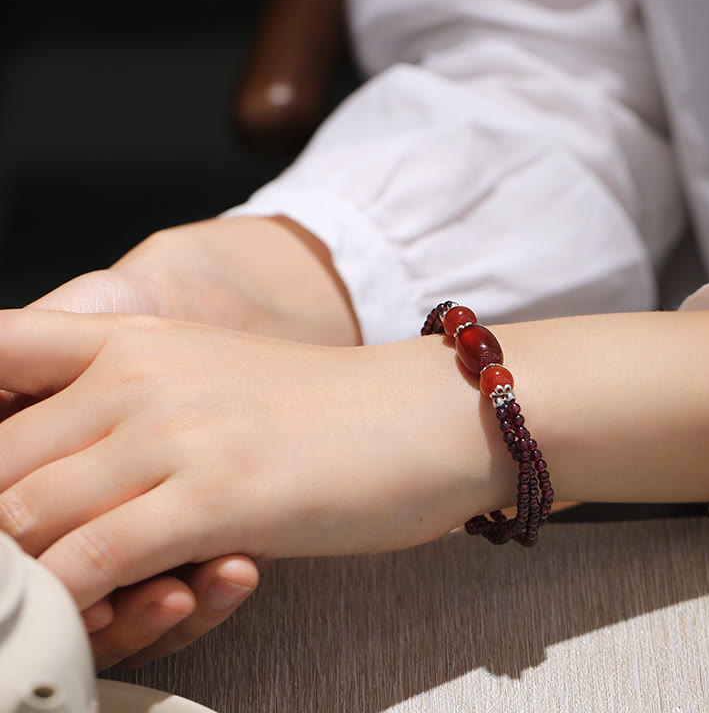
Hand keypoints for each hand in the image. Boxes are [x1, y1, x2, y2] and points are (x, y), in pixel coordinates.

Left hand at [4, 214, 359, 667]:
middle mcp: (140, 377)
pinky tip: (99, 616)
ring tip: (52, 606)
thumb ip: (127, 414)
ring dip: (26, 579)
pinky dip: (77, 604)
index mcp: (133, 341)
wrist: (417, 415)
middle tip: (15, 571)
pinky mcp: (218, 495)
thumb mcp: (209, 384)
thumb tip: (49, 477)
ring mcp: (175, 433)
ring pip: (25, 517)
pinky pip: (95, 562)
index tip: (2, 484)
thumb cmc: (319, 409)